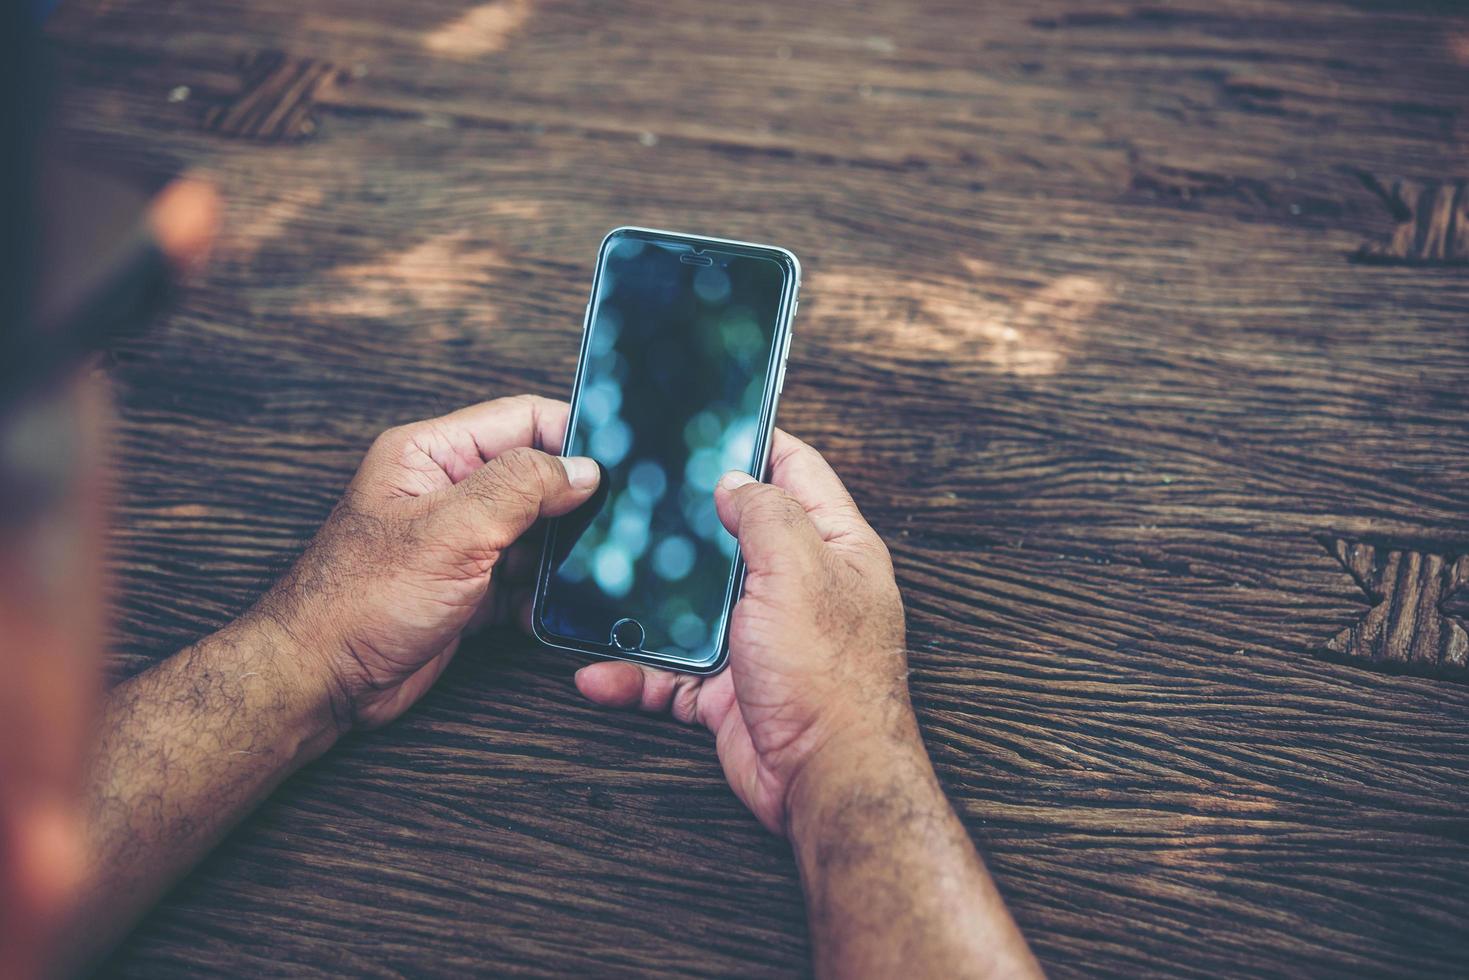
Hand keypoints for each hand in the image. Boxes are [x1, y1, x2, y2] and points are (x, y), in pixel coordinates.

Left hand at [255, 395, 599, 730]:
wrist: (321, 681)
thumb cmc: (360, 599)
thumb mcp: (451, 529)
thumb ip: (521, 488)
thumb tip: (582, 468)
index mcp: (432, 454)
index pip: (521, 418)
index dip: (571, 435)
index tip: (617, 461)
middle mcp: (447, 491)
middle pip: (535, 477)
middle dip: (573, 502)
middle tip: (612, 523)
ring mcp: (458, 542)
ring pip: (535, 533)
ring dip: (561, 557)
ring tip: (583, 572)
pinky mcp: (466, 590)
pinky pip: (523, 583)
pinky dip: (541, 598)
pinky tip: (548, 612)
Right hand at [574, 431, 917, 834]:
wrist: (825, 780)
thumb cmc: (830, 677)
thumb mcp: (799, 569)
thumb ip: (766, 513)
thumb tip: (733, 480)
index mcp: (834, 547)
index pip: (796, 470)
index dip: (755, 441)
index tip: (709, 418)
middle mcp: (800, 587)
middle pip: (734, 534)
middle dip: (684, 520)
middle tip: (634, 491)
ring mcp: (760, 638)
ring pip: (691, 605)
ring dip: (644, 604)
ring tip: (596, 585)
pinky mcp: (728, 688)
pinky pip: (669, 672)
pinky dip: (633, 673)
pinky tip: (597, 671)